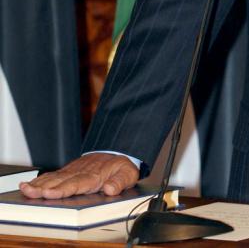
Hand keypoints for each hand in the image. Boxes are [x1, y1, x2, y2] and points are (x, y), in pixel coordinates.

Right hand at [19, 153, 139, 198]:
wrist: (119, 150)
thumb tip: (110, 189)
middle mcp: (81, 173)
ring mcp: (74, 171)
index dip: (62, 189)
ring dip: (39, 184)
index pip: (76, 184)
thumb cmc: (121, 166)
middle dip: (44, 188)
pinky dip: (41, 180)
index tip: (50, 193)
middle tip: (28, 191)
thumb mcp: (127, 174)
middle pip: (60, 182)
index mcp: (94, 176)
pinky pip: (54, 176)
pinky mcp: (69, 171)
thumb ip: (119, 182)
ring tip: (25, 188)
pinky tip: (31, 185)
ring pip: (54, 178)